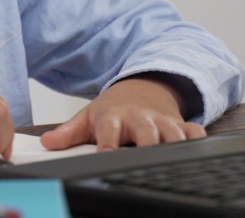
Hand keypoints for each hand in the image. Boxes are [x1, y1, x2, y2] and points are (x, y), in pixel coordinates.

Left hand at [40, 76, 205, 151]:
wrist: (142, 87)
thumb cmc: (114, 108)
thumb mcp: (88, 116)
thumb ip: (68, 133)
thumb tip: (46, 144)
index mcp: (114, 116)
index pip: (109, 128)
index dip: (108, 141)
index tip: (106, 153)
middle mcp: (140, 119)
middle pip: (146, 132)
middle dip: (147, 143)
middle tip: (145, 156)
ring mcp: (162, 122)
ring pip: (173, 133)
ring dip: (174, 143)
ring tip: (173, 158)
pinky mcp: (180, 124)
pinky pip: (195, 131)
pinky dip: (197, 139)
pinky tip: (198, 150)